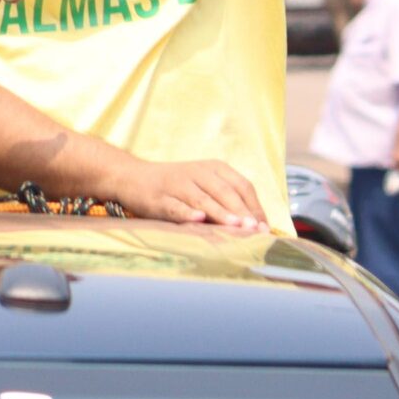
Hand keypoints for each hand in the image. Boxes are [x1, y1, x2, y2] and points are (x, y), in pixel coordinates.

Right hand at [113, 157, 265, 228]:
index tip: (265, 228)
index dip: (255, 207)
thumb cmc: (176, 186)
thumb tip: (256, 224)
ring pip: (204, 200)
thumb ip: (227, 200)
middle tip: (256, 230)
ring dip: (222, 213)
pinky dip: (187, 213)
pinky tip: (198, 219)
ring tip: (237, 226)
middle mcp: (198, 173)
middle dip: (242, 213)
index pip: (242, 186)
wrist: (133, 177)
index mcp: (214, 168)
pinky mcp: (159, 197)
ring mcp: (177, 184)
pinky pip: (176, 206)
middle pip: (226, 193)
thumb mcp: (204, 184)